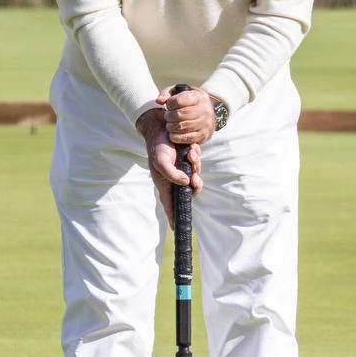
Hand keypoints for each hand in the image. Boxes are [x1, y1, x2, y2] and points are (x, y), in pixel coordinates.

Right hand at [136, 106, 201, 221]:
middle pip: (191, 191)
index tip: (176, 229)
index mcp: (165, 183)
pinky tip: (190, 149)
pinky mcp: (189, 160)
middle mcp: (175, 179)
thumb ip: (172, 173)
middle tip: (195, 179)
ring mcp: (183, 170)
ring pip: (196, 176)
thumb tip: (186, 182)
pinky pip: (198, 163)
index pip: (169, 204)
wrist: (162, 127)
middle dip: (196, 185)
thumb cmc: (157, 146)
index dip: (173, 216)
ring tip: (190, 153)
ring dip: (196, 165)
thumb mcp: (161, 161)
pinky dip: (196, 156)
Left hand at [160, 85, 219, 150]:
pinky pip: (185, 138)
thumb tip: (159, 101)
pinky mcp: (203, 136)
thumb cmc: (190, 102)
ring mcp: (205, 124)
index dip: (170, 103)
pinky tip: (174, 132)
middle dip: (169, 116)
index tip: (169, 105)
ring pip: (181, 127)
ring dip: (171, 126)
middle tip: (168, 116)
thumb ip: (167, 93)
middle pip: (179, 114)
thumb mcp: (180, 93)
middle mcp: (204, 110)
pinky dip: (175, 136)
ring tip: (171, 124)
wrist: (208, 116)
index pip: (179, 100)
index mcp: (199, 97)